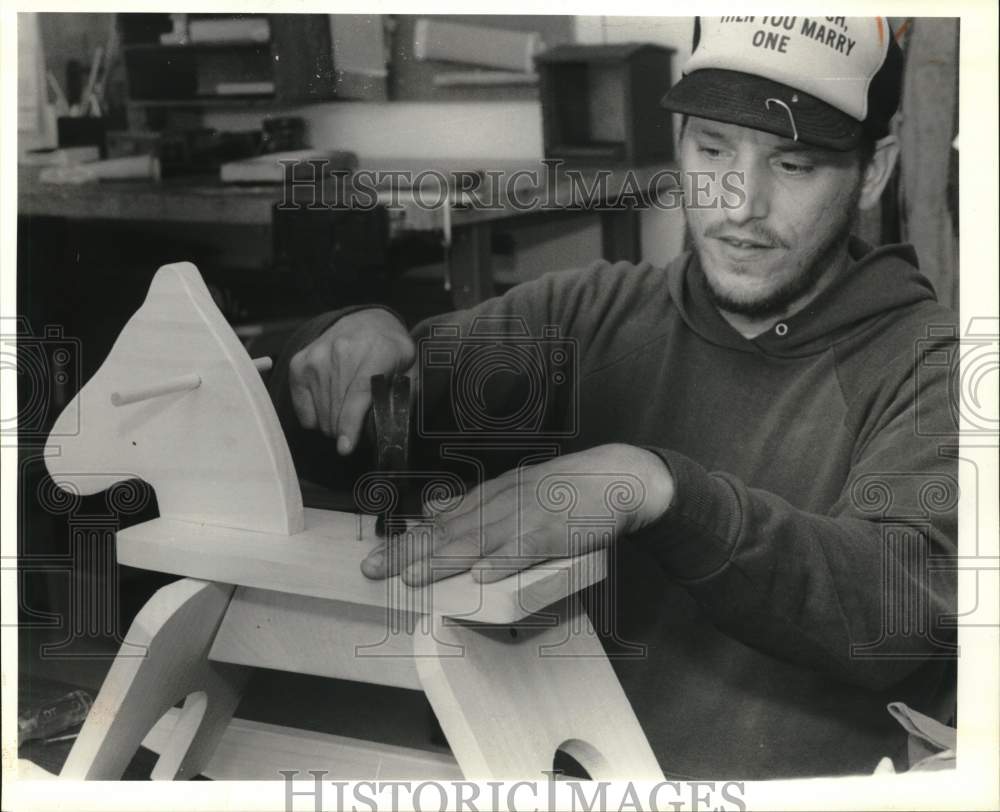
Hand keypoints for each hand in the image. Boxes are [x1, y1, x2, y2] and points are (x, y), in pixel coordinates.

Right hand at [289, 309, 414, 453]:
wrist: (366, 321)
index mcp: (376, 352)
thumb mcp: (410, 366)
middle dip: (348, 431)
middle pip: (337, 412)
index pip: (358, 393)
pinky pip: (302, 411)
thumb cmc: (390, 350)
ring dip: (334, 425)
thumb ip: (406, 394)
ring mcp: (317, 358)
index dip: (350, 424)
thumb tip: (394, 424)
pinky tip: (330, 404)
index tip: (346, 447)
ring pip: (320, 416)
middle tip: (359, 425)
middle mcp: (342, 351)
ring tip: (347, 411)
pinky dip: (315, 417)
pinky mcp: (299, 364)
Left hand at [361, 444, 674, 584]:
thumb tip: (434, 510)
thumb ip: (475, 504)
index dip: (405, 541)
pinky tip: (482, 576)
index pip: (440, 522)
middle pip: (449, 532)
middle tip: (373, 571)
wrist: (616, 478)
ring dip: (444, 560)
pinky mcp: (554, 532)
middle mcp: (502, 504)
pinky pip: (526, 550)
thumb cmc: (565, 487)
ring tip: (412, 577)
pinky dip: (504, 562)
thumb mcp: (514, 488)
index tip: (373, 559)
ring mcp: (528, 517)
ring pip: (478, 541)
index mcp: (491, 496)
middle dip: (409, 552)